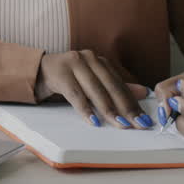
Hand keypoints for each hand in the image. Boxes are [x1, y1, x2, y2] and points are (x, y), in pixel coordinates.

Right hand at [35, 50, 152, 128]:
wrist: (40, 70)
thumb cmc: (69, 78)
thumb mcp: (93, 81)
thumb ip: (115, 87)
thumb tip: (143, 93)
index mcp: (100, 61)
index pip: (120, 84)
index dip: (133, 102)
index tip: (144, 119)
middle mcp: (89, 59)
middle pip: (110, 86)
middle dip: (125, 108)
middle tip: (136, 124)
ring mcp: (74, 64)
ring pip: (95, 90)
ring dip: (108, 109)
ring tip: (119, 124)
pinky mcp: (60, 73)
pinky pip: (75, 94)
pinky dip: (85, 109)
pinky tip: (93, 121)